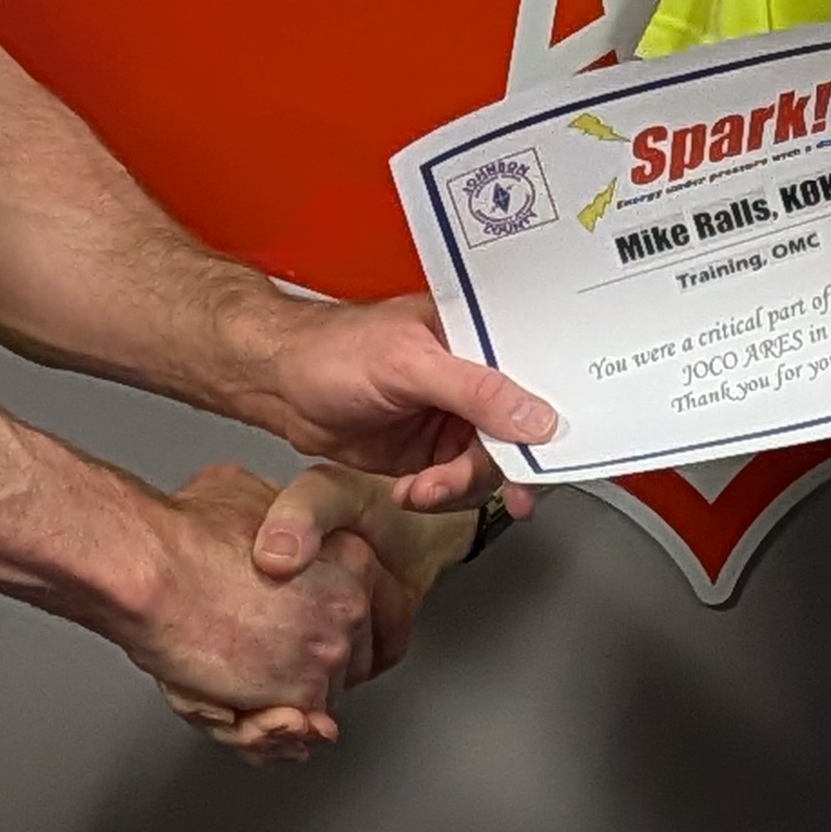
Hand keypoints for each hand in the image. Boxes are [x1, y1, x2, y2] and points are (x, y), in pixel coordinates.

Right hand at [126, 463, 385, 759]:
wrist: (149, 570)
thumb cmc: (184, 534)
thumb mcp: (252, 495)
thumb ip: (281, 519)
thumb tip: (273, 529)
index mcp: (352, 557)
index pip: (372, 615)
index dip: (333, 629)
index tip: (304, 634)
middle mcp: (351, 607)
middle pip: (348, 661)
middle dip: (307, 668)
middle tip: (258, 655)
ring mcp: (328, 654)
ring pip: (319, 700)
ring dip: (281, 701)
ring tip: (234, 676)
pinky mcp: (299, 698)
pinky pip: (291, 733)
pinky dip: (263, 733)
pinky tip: (234, 705)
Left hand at [246, 290, 556, 510]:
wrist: (277, 385)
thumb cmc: (331, 349)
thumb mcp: (410, 365)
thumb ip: (476, 392)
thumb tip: (534, 417)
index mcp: (476, 336)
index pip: (535, 376)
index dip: (549, 418)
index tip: (552, 458)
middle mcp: (471, 376)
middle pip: (519, 430)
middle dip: (505, 467)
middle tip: (506, 495)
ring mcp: (451, 416)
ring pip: (489, 465)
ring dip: (461, 486)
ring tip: (426, 487)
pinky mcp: (430, 450)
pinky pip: (457, 483)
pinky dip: (441, 495)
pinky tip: (414, 490)